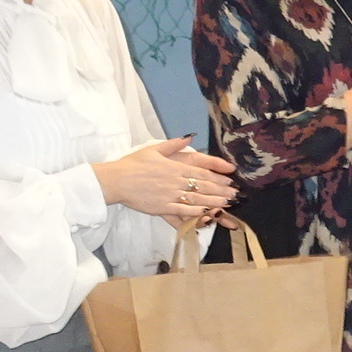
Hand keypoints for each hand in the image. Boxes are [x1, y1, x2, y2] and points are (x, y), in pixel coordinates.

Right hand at [94, 137, 235, 220]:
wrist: (116, 179)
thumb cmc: (133, 164)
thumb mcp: (153, 149)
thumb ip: (172, 144)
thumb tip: (188, 136)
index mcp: (175, 167)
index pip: (202, 172)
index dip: (217, 177)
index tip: (229, 181)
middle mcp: (175, 181)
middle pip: (203, 186)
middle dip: (220, 191)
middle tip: (234, 194)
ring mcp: (170, 195)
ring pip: (197, 199)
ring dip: (214, 202)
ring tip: (227, 204)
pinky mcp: (163, 207)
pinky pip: (183, 211)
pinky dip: (197, 212)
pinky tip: (208, 214)